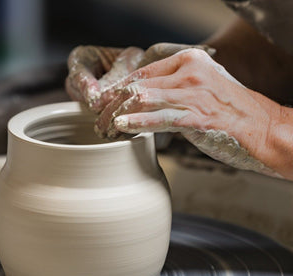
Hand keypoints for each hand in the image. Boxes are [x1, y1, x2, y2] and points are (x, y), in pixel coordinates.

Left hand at [96, 48, 290, 178]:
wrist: (264, 128)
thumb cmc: (232, 111)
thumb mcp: (203, 86)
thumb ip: (175, 85)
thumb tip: (143, 96)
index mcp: (189, 61)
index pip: (142, 72)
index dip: (119, 89)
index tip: (104, 102)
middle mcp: (189, 73)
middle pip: (137, 86)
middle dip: (111, 104)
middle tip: (99, 119)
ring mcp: (193, 94)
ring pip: (142, 101)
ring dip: (117, 116)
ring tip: (104, 128)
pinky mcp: (197, 117)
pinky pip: (159, 119)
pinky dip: (136, 123)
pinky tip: (121, 127)